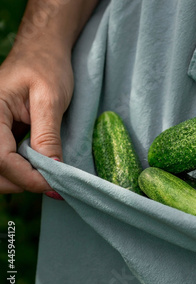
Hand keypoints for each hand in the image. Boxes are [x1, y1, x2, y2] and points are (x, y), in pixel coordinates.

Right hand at [0, 44, 73, 193]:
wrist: (43, 51)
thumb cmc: (47, 67)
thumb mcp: (51, 99)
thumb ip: (47, 135)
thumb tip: (52, 168)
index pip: (0, 157)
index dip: (27, 177)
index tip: (53, 185)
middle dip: (21, 182)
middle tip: (53, 184)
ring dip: (20, 180)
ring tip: (48, 177)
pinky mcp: (0, 134)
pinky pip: (4, 161)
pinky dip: (21, 171)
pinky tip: (40, 169)